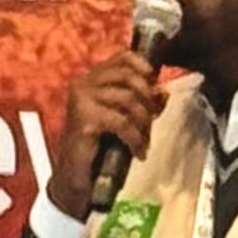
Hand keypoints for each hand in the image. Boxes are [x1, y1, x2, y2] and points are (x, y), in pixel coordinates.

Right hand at [47, 47, 169, 213]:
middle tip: (151, 121)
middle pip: (128, 75)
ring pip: (127, 98)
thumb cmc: (99, 149)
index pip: (123, 57)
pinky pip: (121, 121)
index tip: (155, 88)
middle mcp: (83, 85)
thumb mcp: (125, 120)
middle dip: (147, 99)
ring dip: (142, 121)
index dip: (145, 68)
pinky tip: (138, 152)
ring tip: (143, 140)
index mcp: (91, 80)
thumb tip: (163, 93)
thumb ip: (142, 103)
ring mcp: (81, 101)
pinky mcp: (84, 120)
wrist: (75, 180)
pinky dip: (135, 138)